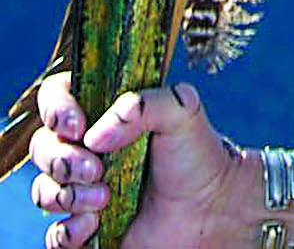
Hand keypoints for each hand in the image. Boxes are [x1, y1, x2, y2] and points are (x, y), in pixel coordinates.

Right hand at [29, 76, 254, 248]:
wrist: (212, 210)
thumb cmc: (198, 154)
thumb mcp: (182, 110)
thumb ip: (143, 104)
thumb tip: (94, 134)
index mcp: (105, 113)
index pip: (57, 97)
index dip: (56, 109)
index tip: (78, 126)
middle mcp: (88, 150)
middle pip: (42, 147)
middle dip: (62, 160)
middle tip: (98, 169)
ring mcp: (84, 190)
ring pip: (44, 190)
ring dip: (67, 195)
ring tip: (105, 198)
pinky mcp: (84, 229)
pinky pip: (54, 235)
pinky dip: (67, 232)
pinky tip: (94, 225)